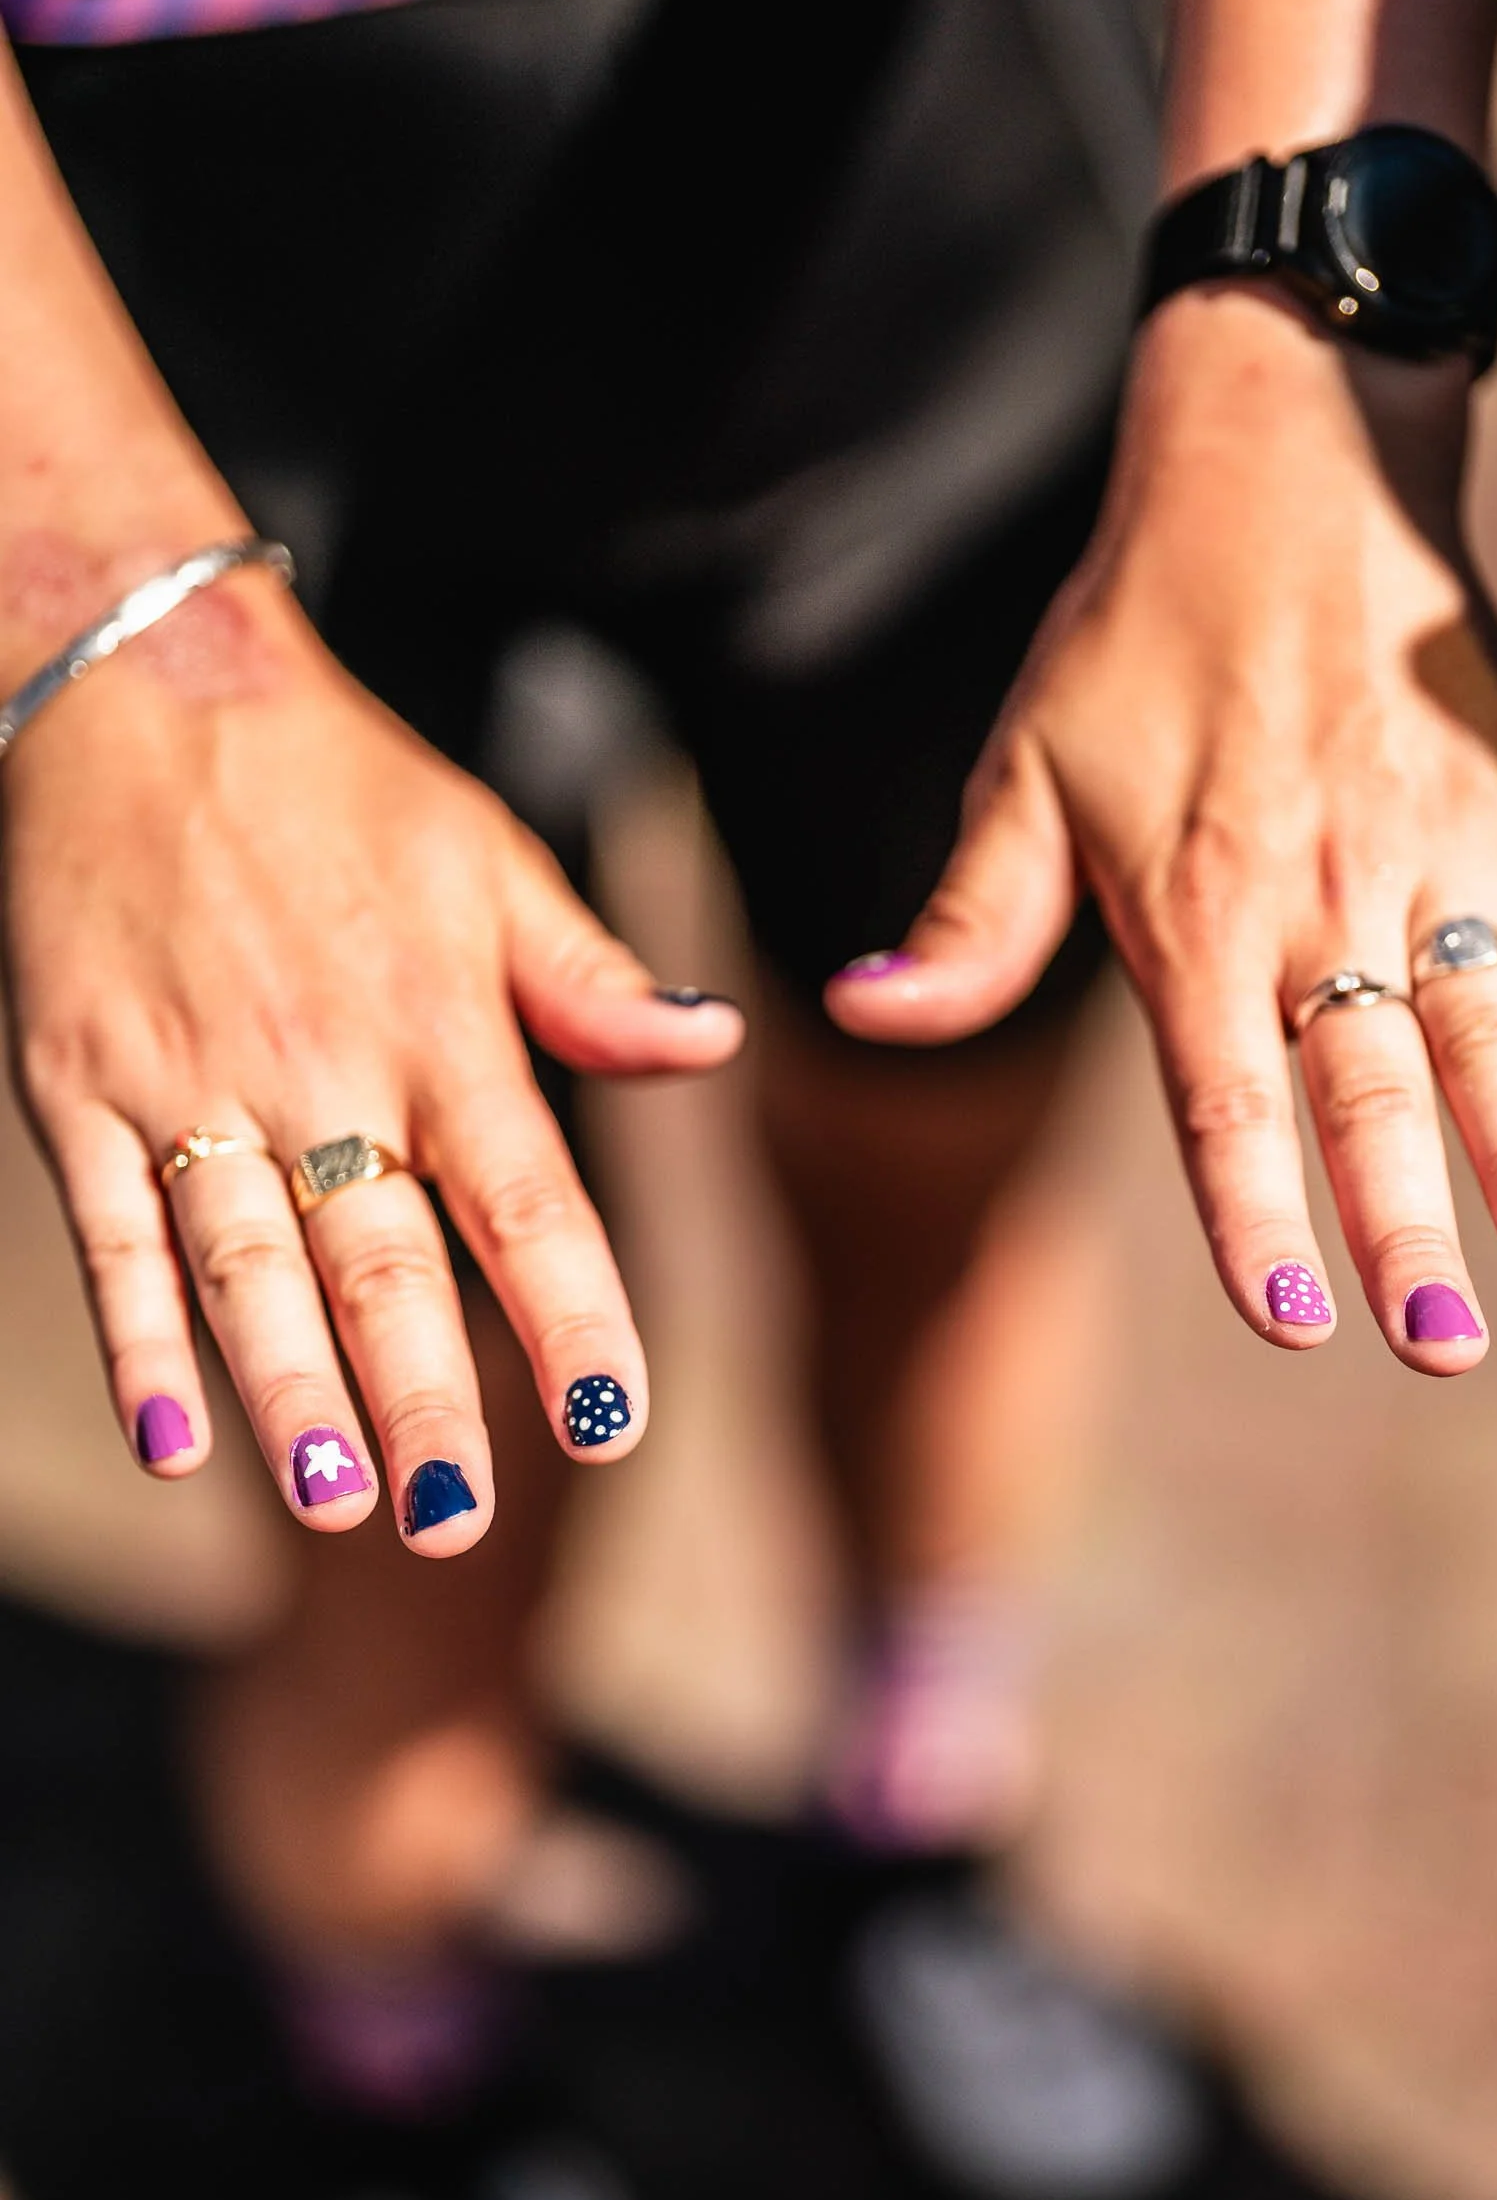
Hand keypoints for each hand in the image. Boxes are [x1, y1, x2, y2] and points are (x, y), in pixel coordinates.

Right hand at [2, 583, 742, 1543]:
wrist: (145, 680)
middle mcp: (322, 1067)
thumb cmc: (341, 785)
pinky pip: (112, 1231)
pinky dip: (135, 1338)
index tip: (616, 1420)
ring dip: (290, 1390)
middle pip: (382, 1262)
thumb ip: (592, 980)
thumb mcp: (490, 859)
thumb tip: (714, 1047)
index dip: (572, 1316)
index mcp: (441, 1026)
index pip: (524, 1201)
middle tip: (456, 1519)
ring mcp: (191, 1082)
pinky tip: (170, 1441)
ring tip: (336, 1502)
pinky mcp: (79, 1085)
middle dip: (424, 1399)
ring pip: (247, 1266)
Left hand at [827, 289, 1496, 1373]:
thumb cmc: (1131, 637)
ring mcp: (1438, 854)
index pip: (1226, 1099)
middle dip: (1405, 1233)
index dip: (1256, 1215)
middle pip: (1367, 1095)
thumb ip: (968, 921)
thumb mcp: (1022, 771)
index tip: (1289, 1320)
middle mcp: (1322, 898)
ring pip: (1487, 1032)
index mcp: (1197, 912)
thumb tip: (863, 1014)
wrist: (1277, 461)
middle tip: (1440, 1350)